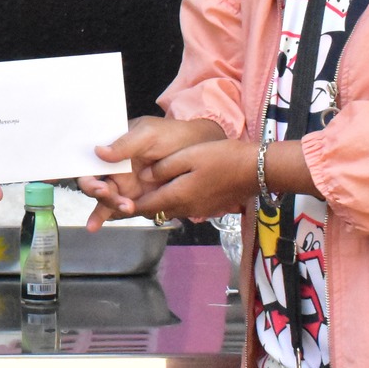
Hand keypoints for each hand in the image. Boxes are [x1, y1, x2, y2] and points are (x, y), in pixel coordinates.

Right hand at [76, 116, 225, 231]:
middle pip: (95, 186)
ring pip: (107, 201)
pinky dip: (111, 217)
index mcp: (112, 151)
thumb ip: (124, 144)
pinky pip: (121, 209)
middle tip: (108, 194)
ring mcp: (126, 186)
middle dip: (98, 193)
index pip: (89, 165)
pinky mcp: (138, 199)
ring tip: (126, 207)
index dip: (87, 176)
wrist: (196, 148)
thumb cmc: (169, 135)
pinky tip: (98, 225)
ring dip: (109, 207)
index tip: (97, 184)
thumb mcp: (147, 134)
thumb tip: (98, 152)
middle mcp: (115, 170)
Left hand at [133, 139, 258, 224]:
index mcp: (177, 196)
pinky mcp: (207, 207)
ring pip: (167, 209)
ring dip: (155, 202)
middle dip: (138, 204)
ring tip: (143, 187)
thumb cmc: (222, 158)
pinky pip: (181, 206)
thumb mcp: (189, 156)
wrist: (256, 170)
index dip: (126, 204)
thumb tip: (143, 177)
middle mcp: (185, 209)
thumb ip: (163, 168)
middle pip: (154, 211)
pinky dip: (170, 200)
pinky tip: (169, 185)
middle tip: (123, 192)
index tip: (112, 198)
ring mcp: (197, 210)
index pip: (144, 207)